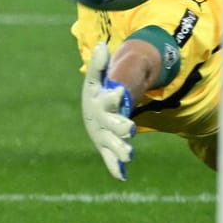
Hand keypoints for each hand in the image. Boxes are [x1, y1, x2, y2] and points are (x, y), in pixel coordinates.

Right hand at [80, 43, 135, 180]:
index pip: (107, 100)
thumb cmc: (97, 95)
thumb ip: (99, 65)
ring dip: (120, 149)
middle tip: (130, 127)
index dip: (114, 97)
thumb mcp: (97, 79)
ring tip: (129, 154)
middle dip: (120, 126)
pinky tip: (122, 177)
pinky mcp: (106, 147)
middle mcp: (100, 121)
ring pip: (112, 144)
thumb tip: (101, 45)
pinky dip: (115, 168)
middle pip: (111, 125)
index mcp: (98, 103)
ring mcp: (103, 136)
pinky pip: (110, 159)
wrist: (92, 114)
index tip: (121, 92)